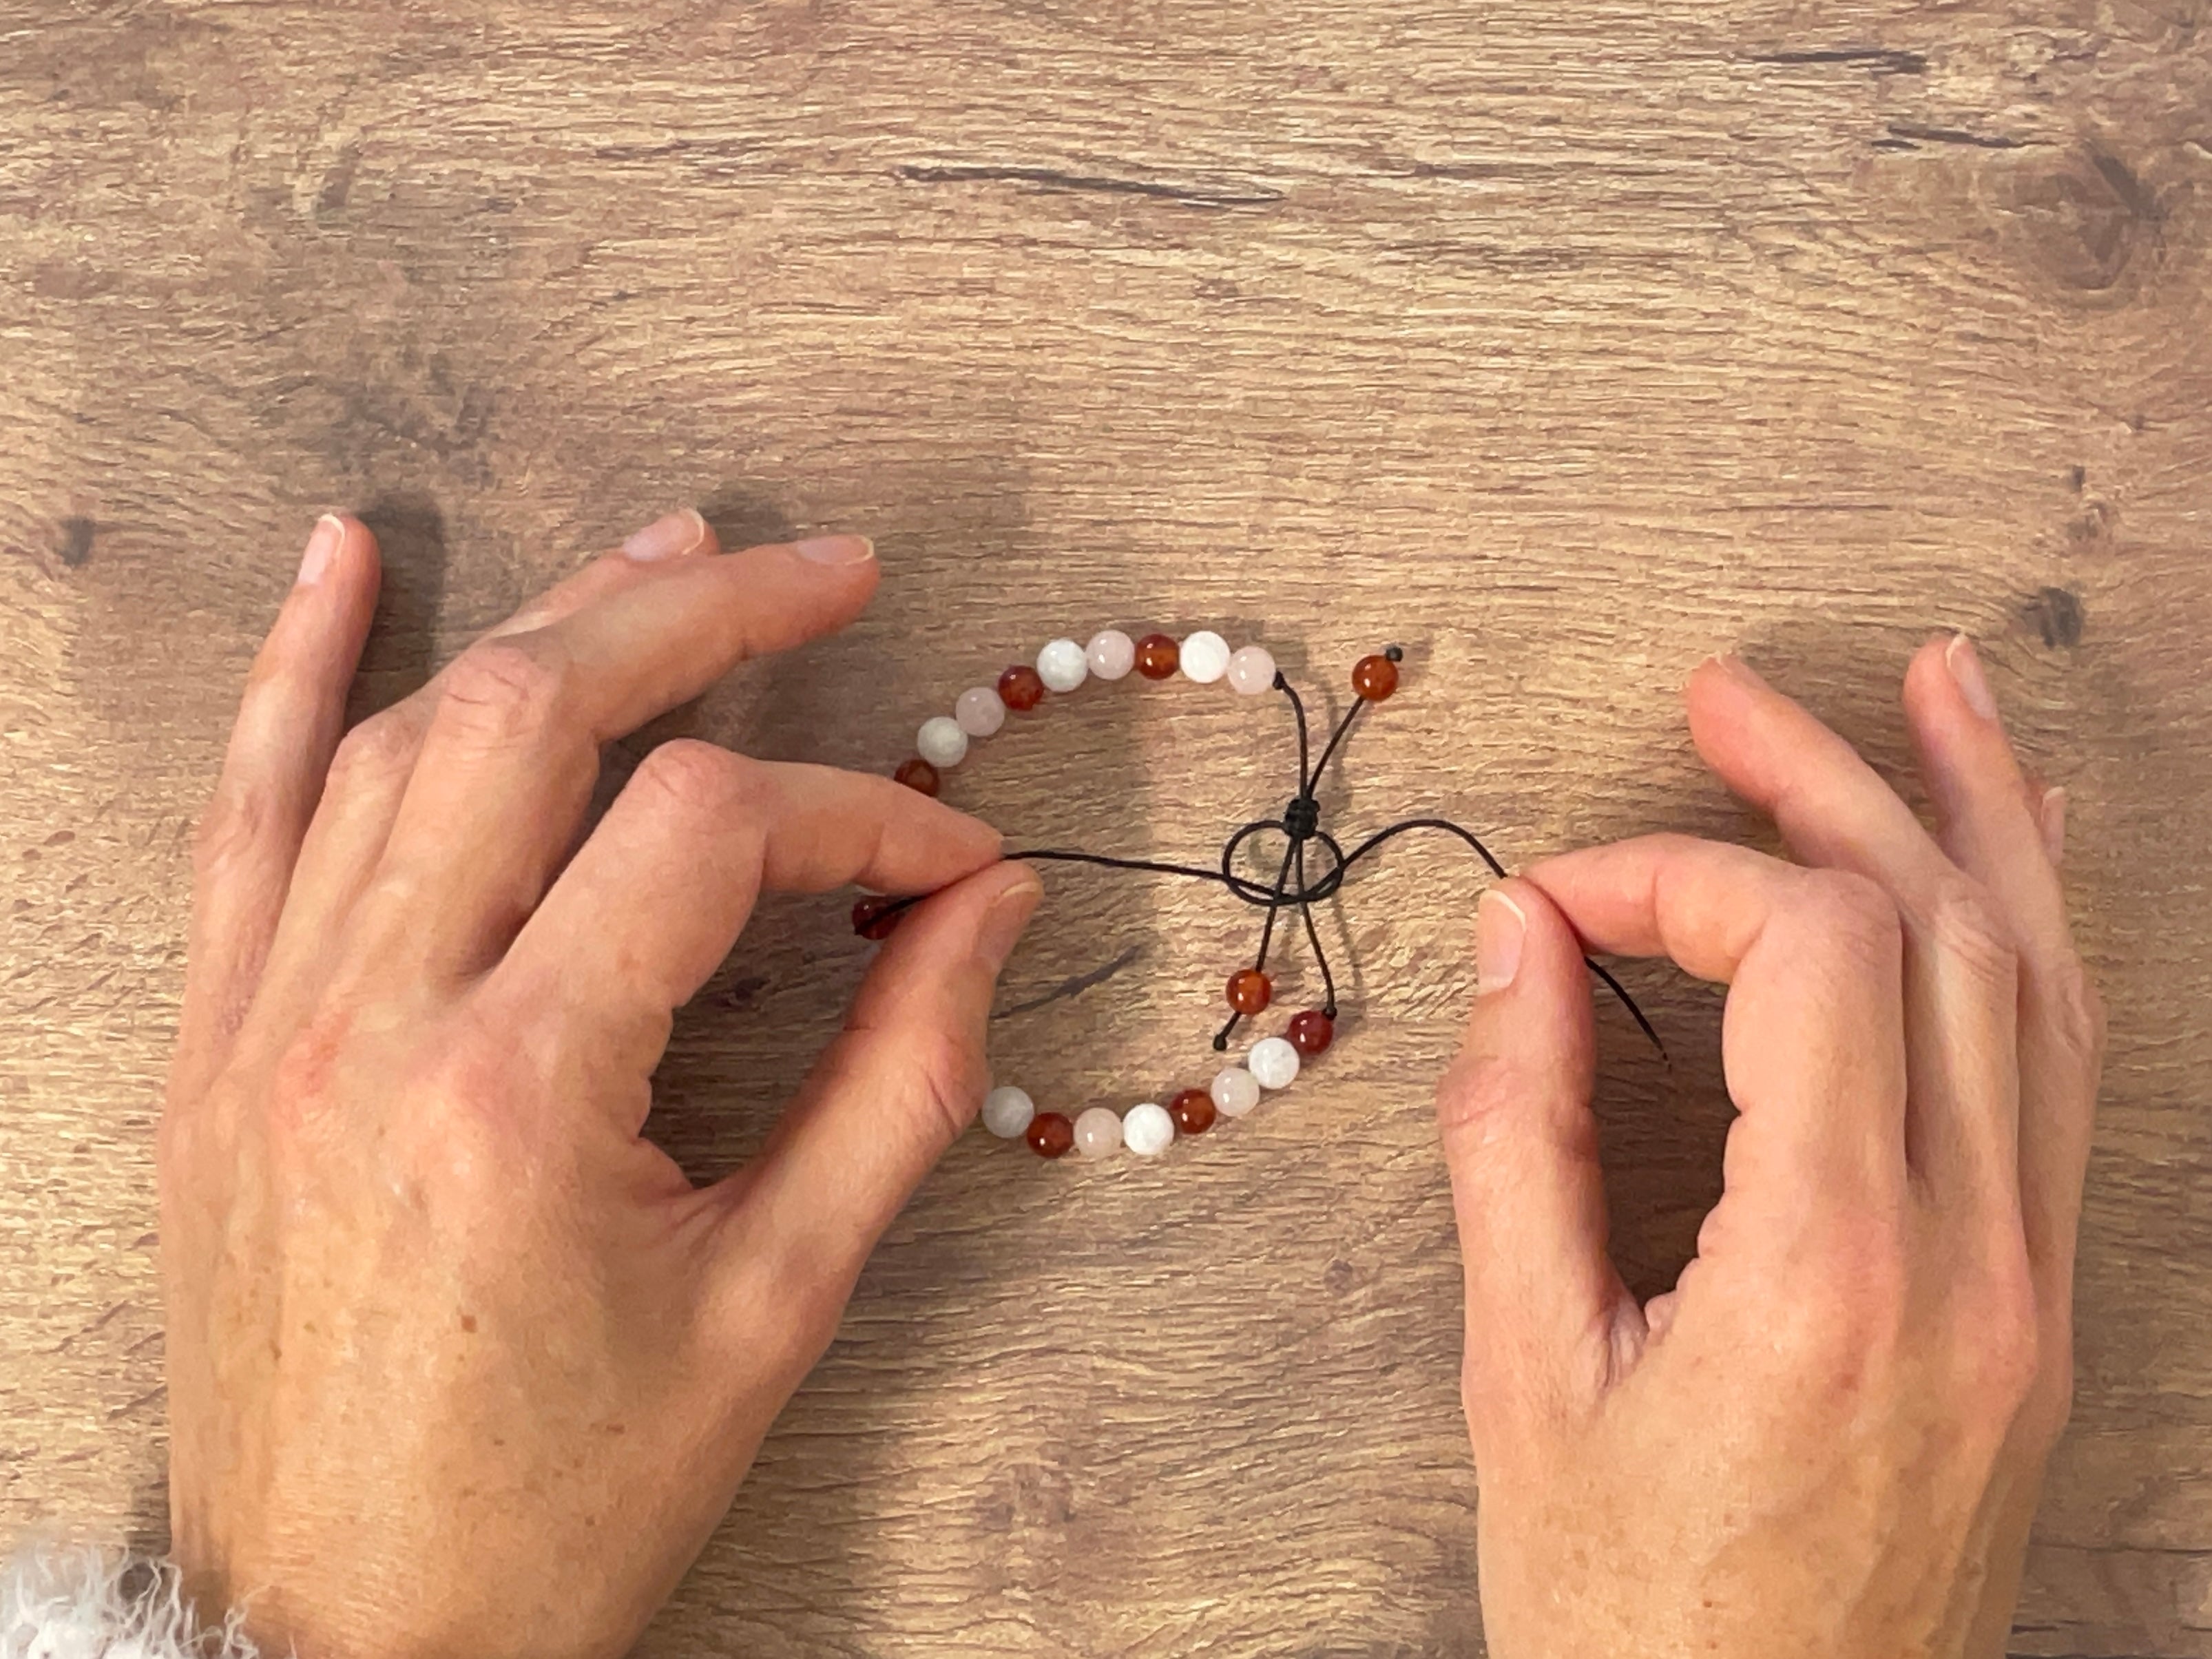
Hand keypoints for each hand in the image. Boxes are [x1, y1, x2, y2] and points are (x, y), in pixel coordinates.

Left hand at [161, 510, 1040, 1658]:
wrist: (348, 1632)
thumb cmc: (564, 1500)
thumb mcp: (777, 1304)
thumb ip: (901, 1080)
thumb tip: (989, 905)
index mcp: (516, 1095)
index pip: (703, 836)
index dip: (857, 811)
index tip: (947, 854)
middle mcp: (366, 1022)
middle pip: (534, 715)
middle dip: (702, 614)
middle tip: (829, 568)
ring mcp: (266, 1020)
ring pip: (396, 734)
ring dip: (546, 619)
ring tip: (672, 553)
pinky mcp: (220, 1042)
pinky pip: (239, 811)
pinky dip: (292, 668)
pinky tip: (342, 554)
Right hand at [1442, 643, 2101, 1656]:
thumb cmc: (1630, 1614)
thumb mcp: (1524, 1375)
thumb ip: (1516, 1134)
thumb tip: (1521, 941)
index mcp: (1833, 1272)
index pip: (1808, 953)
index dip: (1675, 875)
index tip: (1560, 899)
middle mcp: (1975, 1262)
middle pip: (1944, 927)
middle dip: (1827, 781)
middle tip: (1726, 693)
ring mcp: (2033, 1287)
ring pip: (2040, 983)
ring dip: (1976, 816)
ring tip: (1927, 688)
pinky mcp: (2038, 1312)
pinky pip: (2057, 1075)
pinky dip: (2028, 937)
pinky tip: (2000, 863)